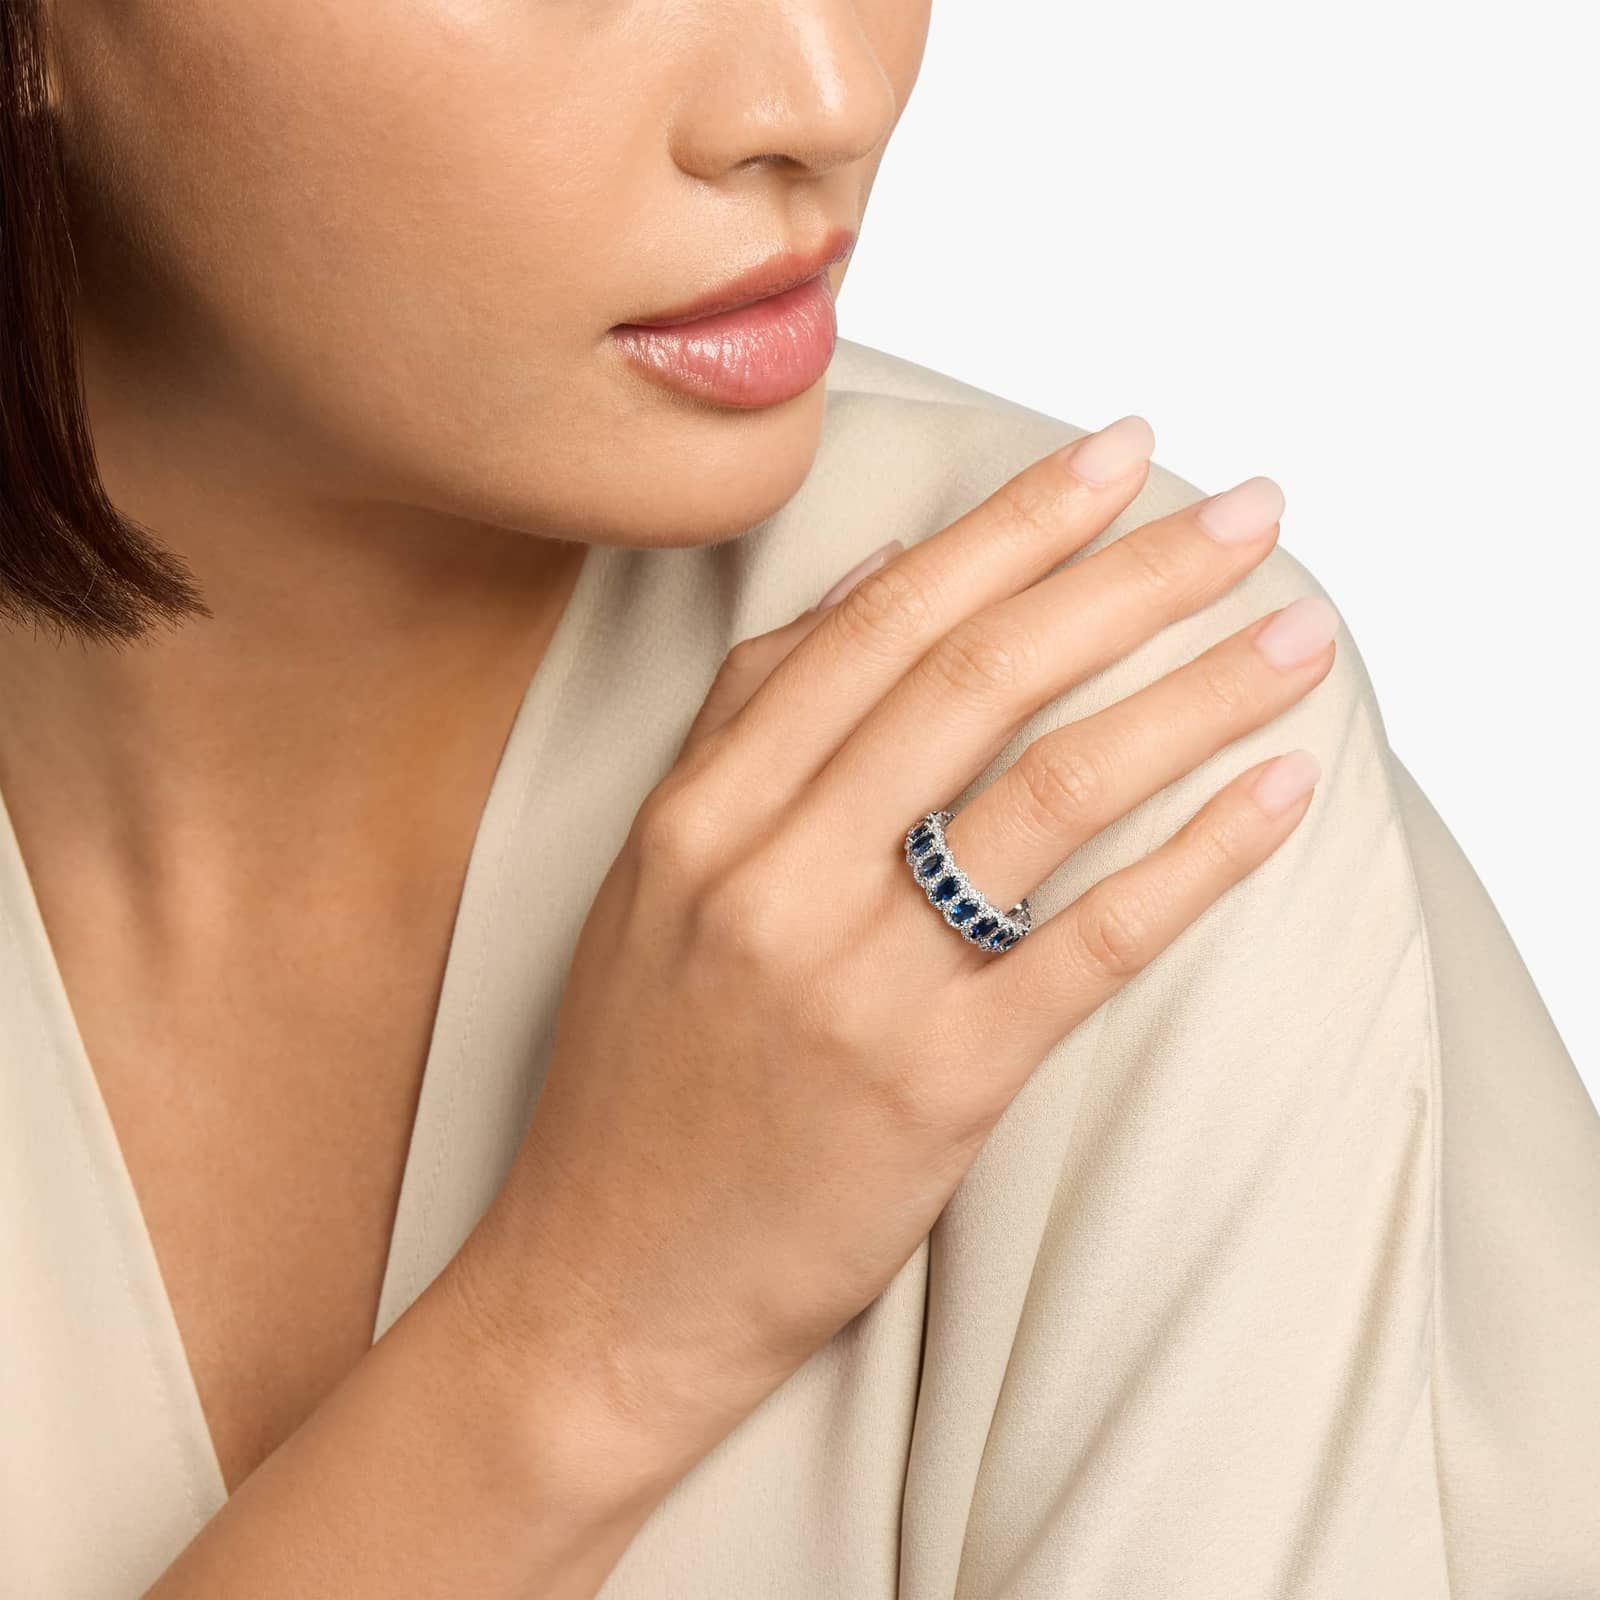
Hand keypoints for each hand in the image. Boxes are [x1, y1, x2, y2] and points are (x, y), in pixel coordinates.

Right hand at [452, 415, 1335, 1476]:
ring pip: (1046, 789)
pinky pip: (1090, 943)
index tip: (1116, 457)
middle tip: (1246, 512)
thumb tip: (878, 575)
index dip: (1013, 526)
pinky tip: (1275, 795)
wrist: (602, 1287)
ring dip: (1186, 696)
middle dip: (1128, 575)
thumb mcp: (652, 881)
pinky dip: (1197, 859)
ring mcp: (853, 981)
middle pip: (976, 678)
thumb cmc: (636, 1082)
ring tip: (1293, 639)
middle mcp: (770, 874)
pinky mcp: (932, 1087)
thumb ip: (749, 722)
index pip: (879, 623)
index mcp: (699, 812)